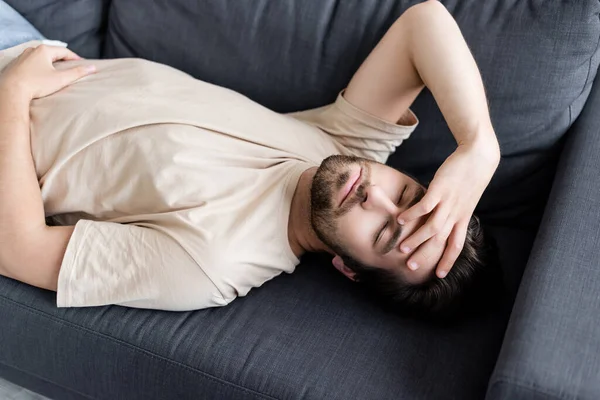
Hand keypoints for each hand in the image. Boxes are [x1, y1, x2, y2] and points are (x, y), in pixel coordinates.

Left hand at [0, 44, 95, 100]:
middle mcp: (32, 50)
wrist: (11, 90)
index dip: (75, 58)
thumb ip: (78, 73)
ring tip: (57, 73)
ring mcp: (22, 57)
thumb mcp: (61, 79)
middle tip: (71, 68)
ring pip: (41, 58)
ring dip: (50, 64)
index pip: (64, 51)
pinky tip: (41, 76)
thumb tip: (92, 68)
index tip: (82, 64)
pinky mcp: (16, 65)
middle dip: (63, 60)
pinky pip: (32, 63)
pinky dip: (39, 68)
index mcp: (44, 50)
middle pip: (52, 53)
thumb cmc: (36, 84)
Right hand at [397, 140, 499, 277]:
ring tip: (402, 248)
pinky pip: (425, 206)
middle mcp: (456, 214)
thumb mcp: (465, 198)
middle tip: (412, 266)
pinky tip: (400, 220)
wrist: (479, 156)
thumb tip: (441, 217)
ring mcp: (448, 202)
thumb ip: (453, 210)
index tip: (440, 275)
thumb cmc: (470, 176)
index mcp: (463, 218)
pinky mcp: (440, 189)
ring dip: (416, 239)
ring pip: (432, 227)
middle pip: (441, 241)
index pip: (456, 245)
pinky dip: (412, 215)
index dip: (448, 260)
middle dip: (426, 255)